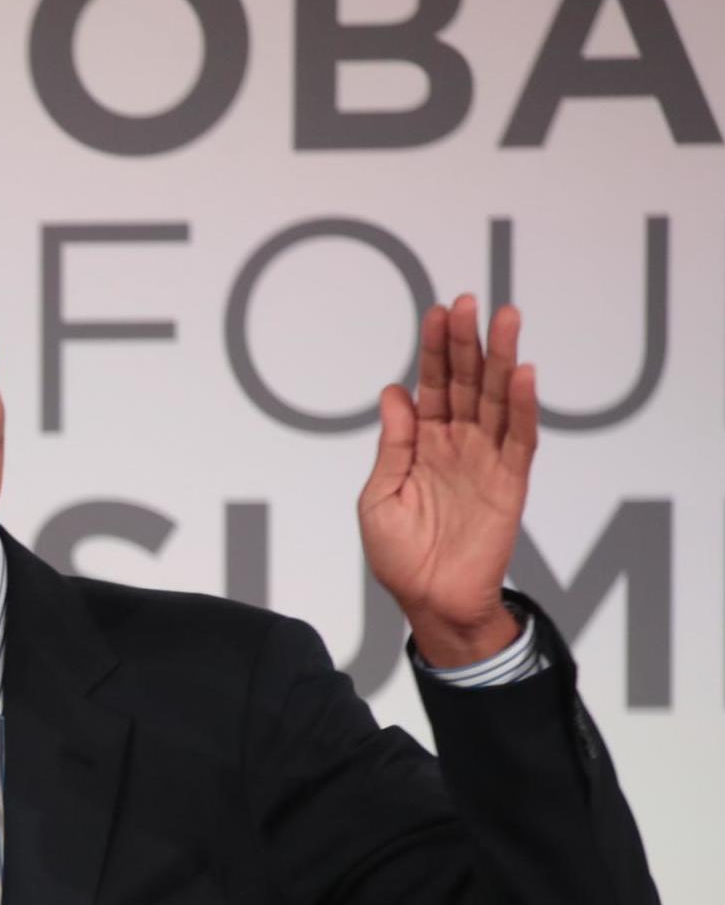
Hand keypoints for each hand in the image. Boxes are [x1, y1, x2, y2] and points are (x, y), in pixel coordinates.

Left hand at [359, 294, 535, 667]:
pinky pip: (520, 438)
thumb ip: (392, 445)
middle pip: (466, 382)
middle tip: (469, 302)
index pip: (432, 385)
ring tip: (506, 319)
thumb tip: (394, 391)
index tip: (435, 312)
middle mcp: (457, 444)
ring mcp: (485, 460)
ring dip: (503, 359)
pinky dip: (524, 406)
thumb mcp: (379, 496)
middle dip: (467, 342)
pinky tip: (524, 373)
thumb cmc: (399, 556)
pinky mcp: (510, 482)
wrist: (429, 601)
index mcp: (422, 444)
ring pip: (498, 399)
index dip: (434, 350)